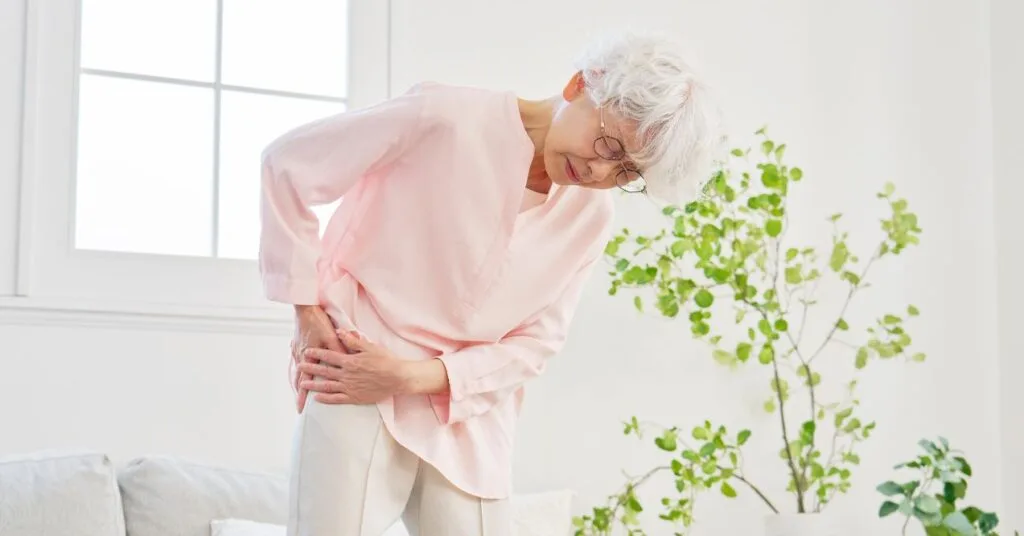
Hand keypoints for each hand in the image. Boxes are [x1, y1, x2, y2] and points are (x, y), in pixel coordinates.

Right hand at [290, 304, 344, 412]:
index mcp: (310, 356)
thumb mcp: (331, 337)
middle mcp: (301, 355)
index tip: (302, 408)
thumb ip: (339, 352)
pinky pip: (296, 361)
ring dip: (298, 383)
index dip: (304, 395)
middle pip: (299, 379)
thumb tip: (347, 365)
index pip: (306, 381)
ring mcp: (297, 350)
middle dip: (299, 394)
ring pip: (297, 371)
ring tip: (299, 394)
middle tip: (299, 407)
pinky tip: (298, 373)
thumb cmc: (319, 321)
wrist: (306, 307)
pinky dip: (297, 370)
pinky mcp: (297, 344)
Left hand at [298, 330, 412, 404]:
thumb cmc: (386, 361)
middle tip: (299, 366)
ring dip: (313, 385)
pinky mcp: (355, 397)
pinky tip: (317, 398)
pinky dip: (325, 398)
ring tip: (302, 383)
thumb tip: (338, 331)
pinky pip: (336, 399)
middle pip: (324, 371)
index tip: (306, 352)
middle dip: (310, 368)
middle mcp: (347, 375)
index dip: (316, 353)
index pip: (329, 355)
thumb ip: (352, 340)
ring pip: (327, 386)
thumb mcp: (370, 347)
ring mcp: (350, 387)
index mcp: (350, 361)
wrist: (398, 378)